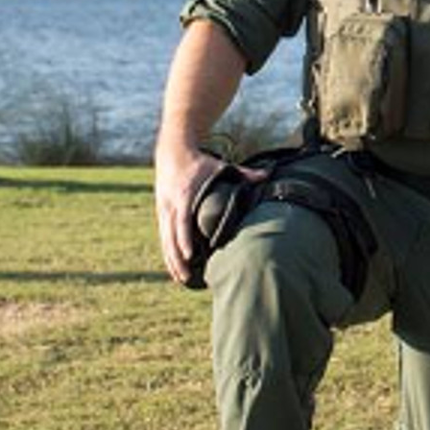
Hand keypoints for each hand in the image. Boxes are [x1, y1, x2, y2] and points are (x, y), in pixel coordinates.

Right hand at [154, 148, 261, 284]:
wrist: (172, 150)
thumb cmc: (200, 161)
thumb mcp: (220, 165)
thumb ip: (244, 173)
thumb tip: (268, 174)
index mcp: (184, 194)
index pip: (183, 220)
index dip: (185, 239)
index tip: (190, 255)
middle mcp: (171, 204)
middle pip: (171, 236)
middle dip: (177, 258)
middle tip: (187, 277)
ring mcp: (164, 208)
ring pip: (165, 239)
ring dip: (171, 260)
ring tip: (180, 279)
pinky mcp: (161, 211)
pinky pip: (163, 236)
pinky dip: (167, 252)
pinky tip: (173, 267)